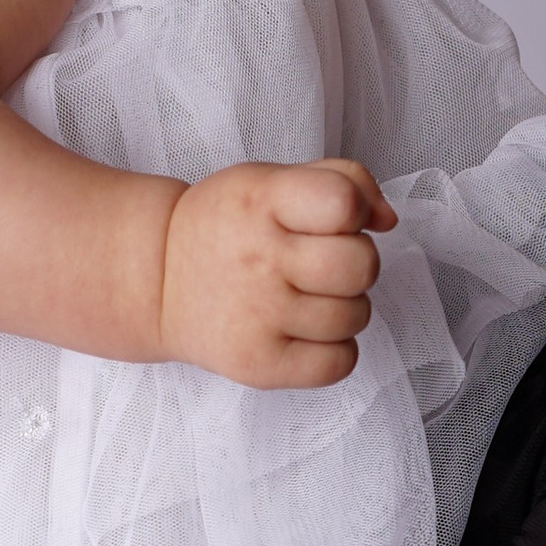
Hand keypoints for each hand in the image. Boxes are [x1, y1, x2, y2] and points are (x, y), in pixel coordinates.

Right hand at [156, 156, 397, 387]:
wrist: (157, 279)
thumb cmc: (230, 227)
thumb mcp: (272, 180)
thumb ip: (342, 181)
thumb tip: (388, 219)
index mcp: (262, 200)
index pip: (343, 201)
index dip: (352, 211)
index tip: (330, 219)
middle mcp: (258, 259)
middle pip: (361, 265)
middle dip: (356, 263)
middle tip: (321, 265)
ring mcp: (257, 316)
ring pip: (357, 316)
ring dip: (345, 308)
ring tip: (306, 297)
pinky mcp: (259, 365)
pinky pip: (340, 363)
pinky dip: (335, 350)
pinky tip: (305, 331)